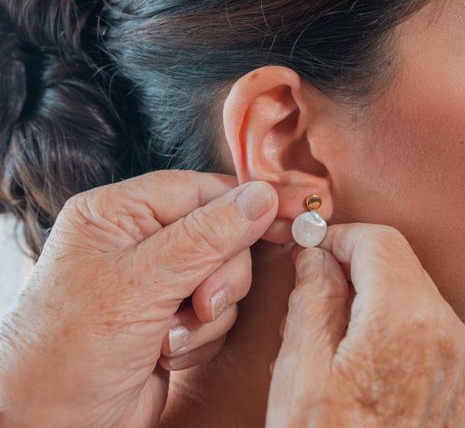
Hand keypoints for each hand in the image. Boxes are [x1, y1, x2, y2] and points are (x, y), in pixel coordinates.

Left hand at [0, 170, 277, 427]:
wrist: (50, 427)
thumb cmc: (67, 353)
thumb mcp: (140, 285)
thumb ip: (206, 237)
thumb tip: (259, 197)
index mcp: (119, 214)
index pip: (200, 189)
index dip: (244, 205)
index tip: (285, 216)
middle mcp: (139, 241)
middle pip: (221, 235)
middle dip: (219, 276)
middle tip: (200, 304)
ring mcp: (158, 282)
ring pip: (225, 277)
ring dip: (208, 314)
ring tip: (168, 337)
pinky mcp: (172, 317)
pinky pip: (218, 312)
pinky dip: (202, 336)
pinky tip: (166, 353)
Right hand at [267, 224, 464, 427]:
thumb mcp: (302, 372)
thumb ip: (312, 298)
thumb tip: (317, 255)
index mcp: (406, 319)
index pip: (378, 241)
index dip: (339, 236)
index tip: (312, 249)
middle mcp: (447, 333)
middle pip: (400, 263)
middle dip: (355, 263)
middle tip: (314, 288)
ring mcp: (460, 362)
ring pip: (415, 293)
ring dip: (374, 293)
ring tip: (332, 326)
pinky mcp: (461, 386)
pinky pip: (428, 329)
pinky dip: (394, 322)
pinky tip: (363, 353)